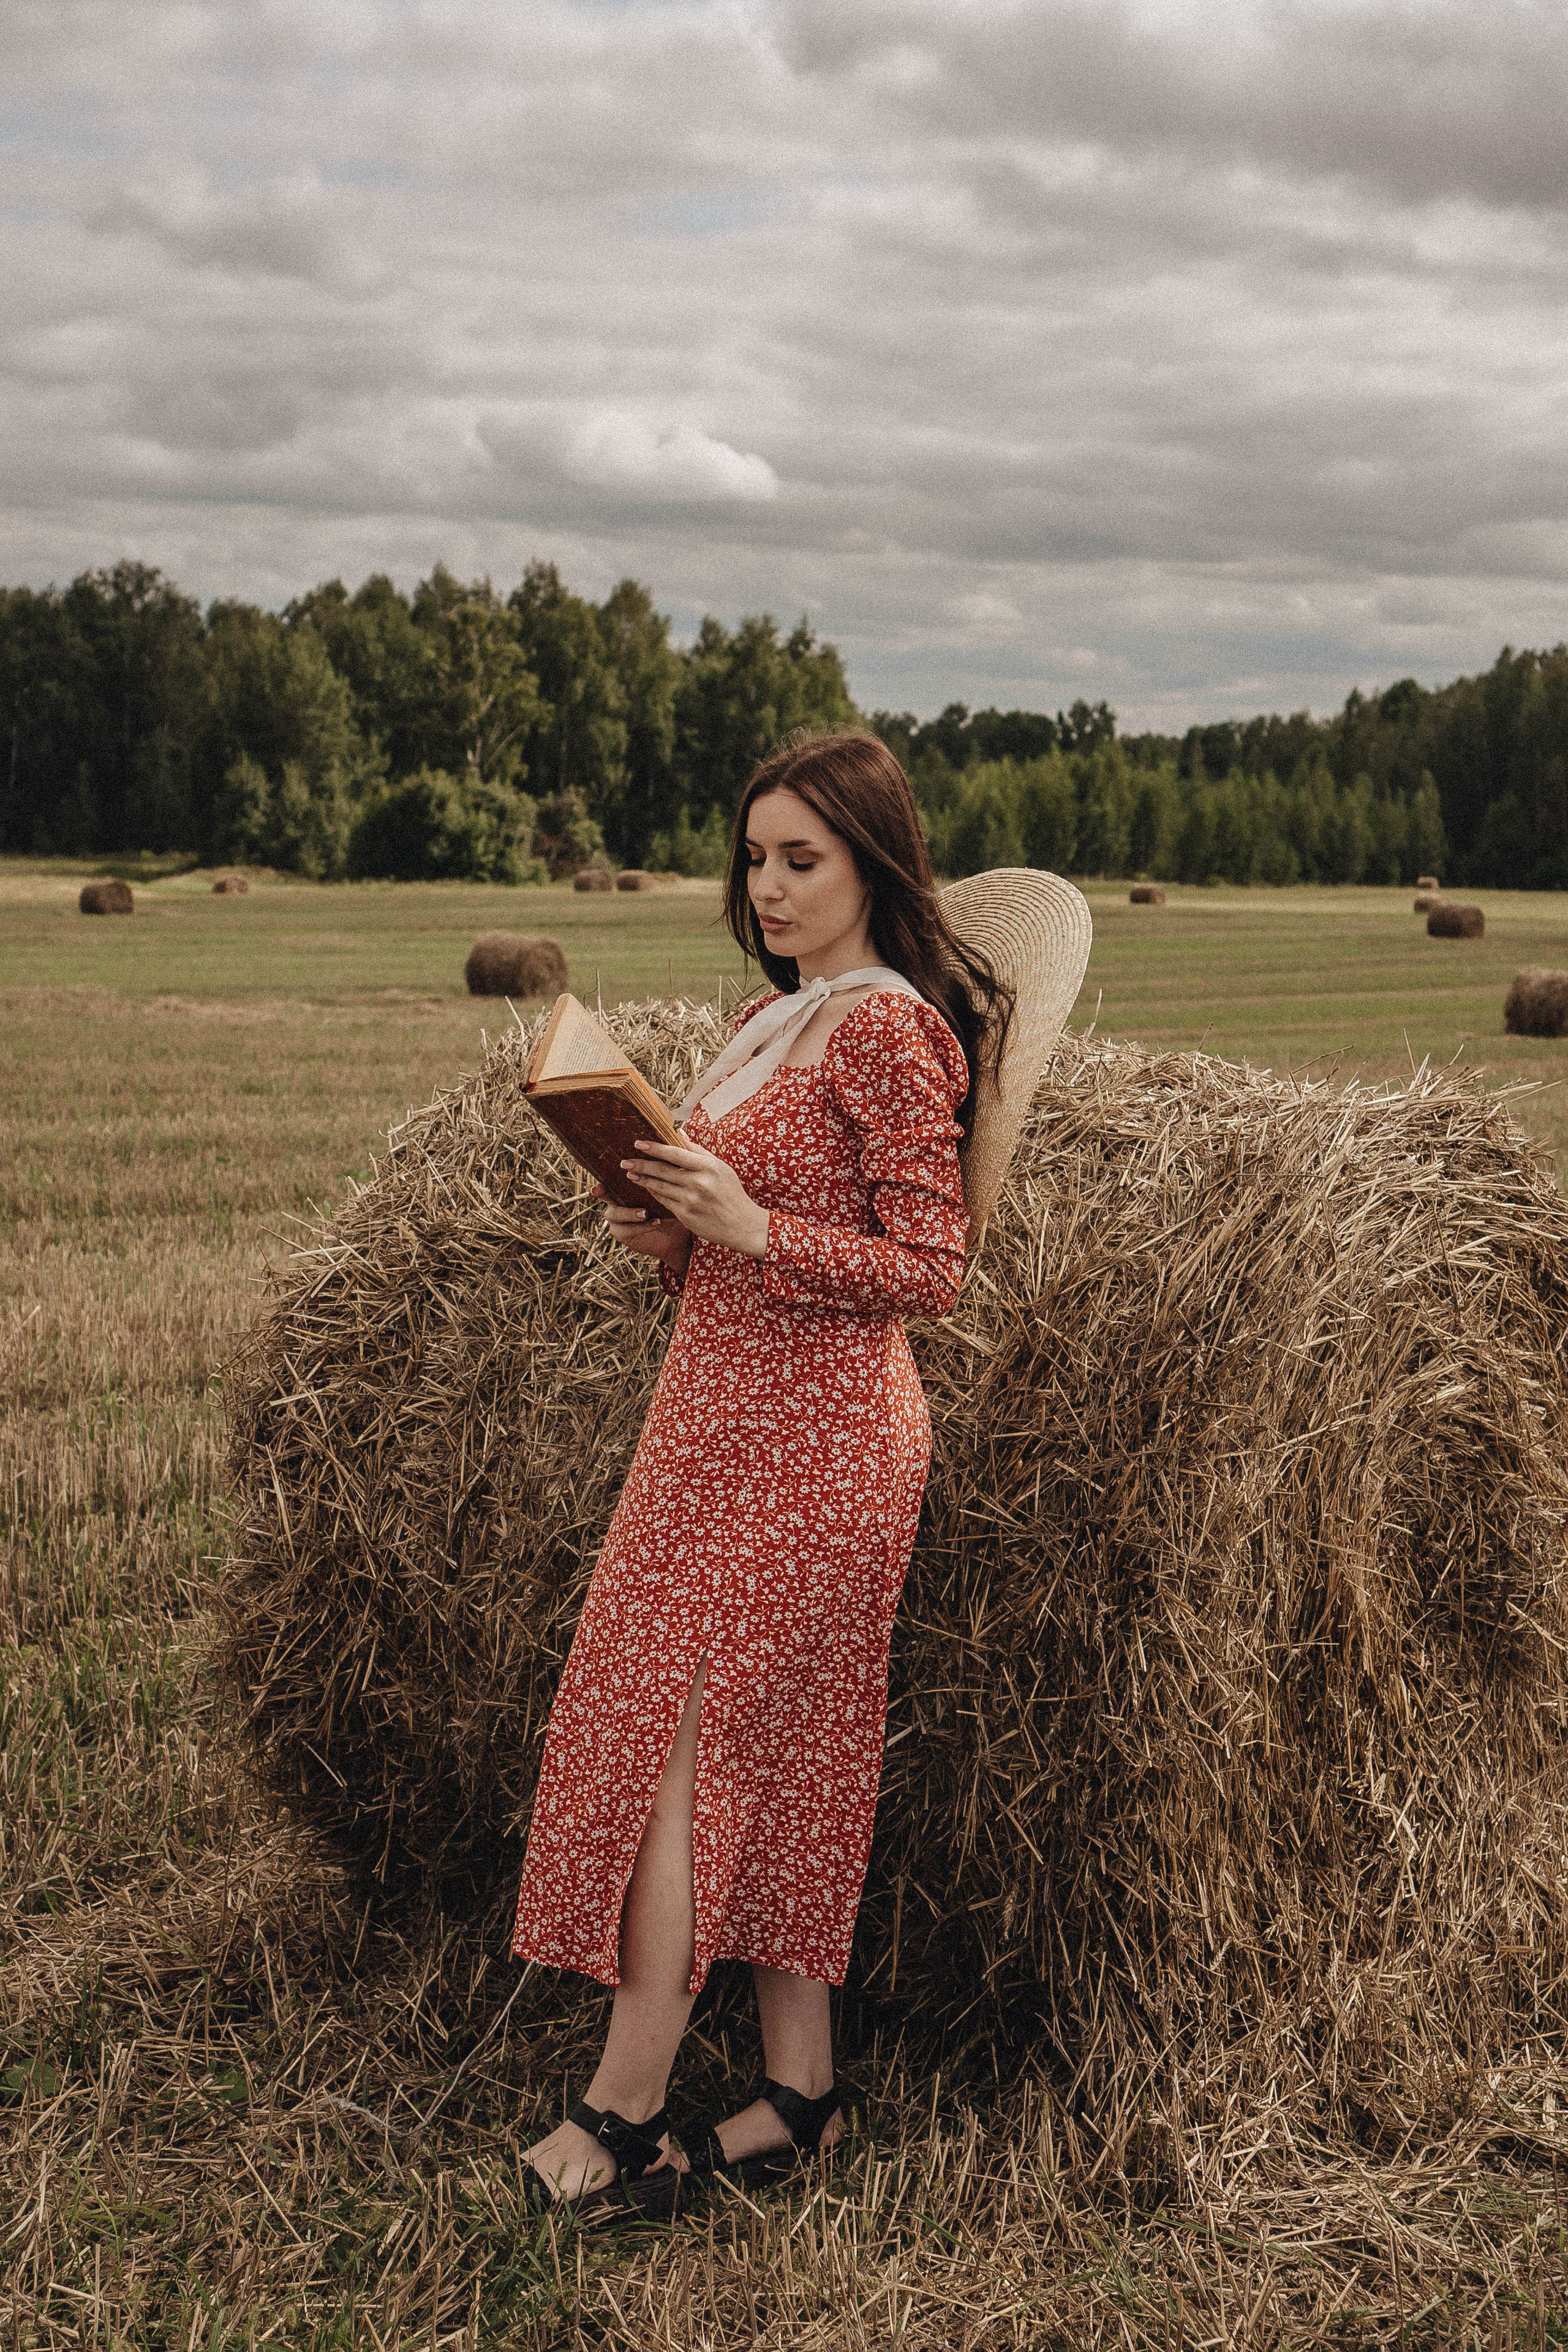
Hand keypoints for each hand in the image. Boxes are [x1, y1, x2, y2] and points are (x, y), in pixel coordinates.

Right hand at [593, 1183, 693, 1274]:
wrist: (676, 1233)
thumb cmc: (672, 1206)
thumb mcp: (667, 1190)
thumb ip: (659, 1178)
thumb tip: (663, 1160)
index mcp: (624, 1188)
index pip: (611, 1180)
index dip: (603, 1180)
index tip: (598, 1184)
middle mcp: (616, 1202)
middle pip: (606, 1196)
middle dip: (603, 1193)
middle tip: (602, 1190)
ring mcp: (617, 1219)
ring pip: (615, 1214)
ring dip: (629, 1213)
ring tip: (645, 1213)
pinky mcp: (622, 1234)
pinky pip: (627, 1229)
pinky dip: (642, 1225)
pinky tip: (656, 1221)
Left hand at [622, 1139, 770, 1259]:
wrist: (742, 1225)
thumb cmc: (732, 1193)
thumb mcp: (721, 1168)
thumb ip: (698, 1151)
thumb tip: (678, 1132)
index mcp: (708, 1167)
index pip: (675, 1153)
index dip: (655, 1148)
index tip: (638, 1143)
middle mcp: (698, 1183)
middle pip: (663, 1170)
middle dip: (641, 1165)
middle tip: (625, 1160)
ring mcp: (690, 1200)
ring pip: (660, 1186)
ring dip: (642, 1179)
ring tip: (630, 1173)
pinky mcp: (685, 1215)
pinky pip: (664, 1201)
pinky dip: (654, 1193)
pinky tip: (645, 1187)